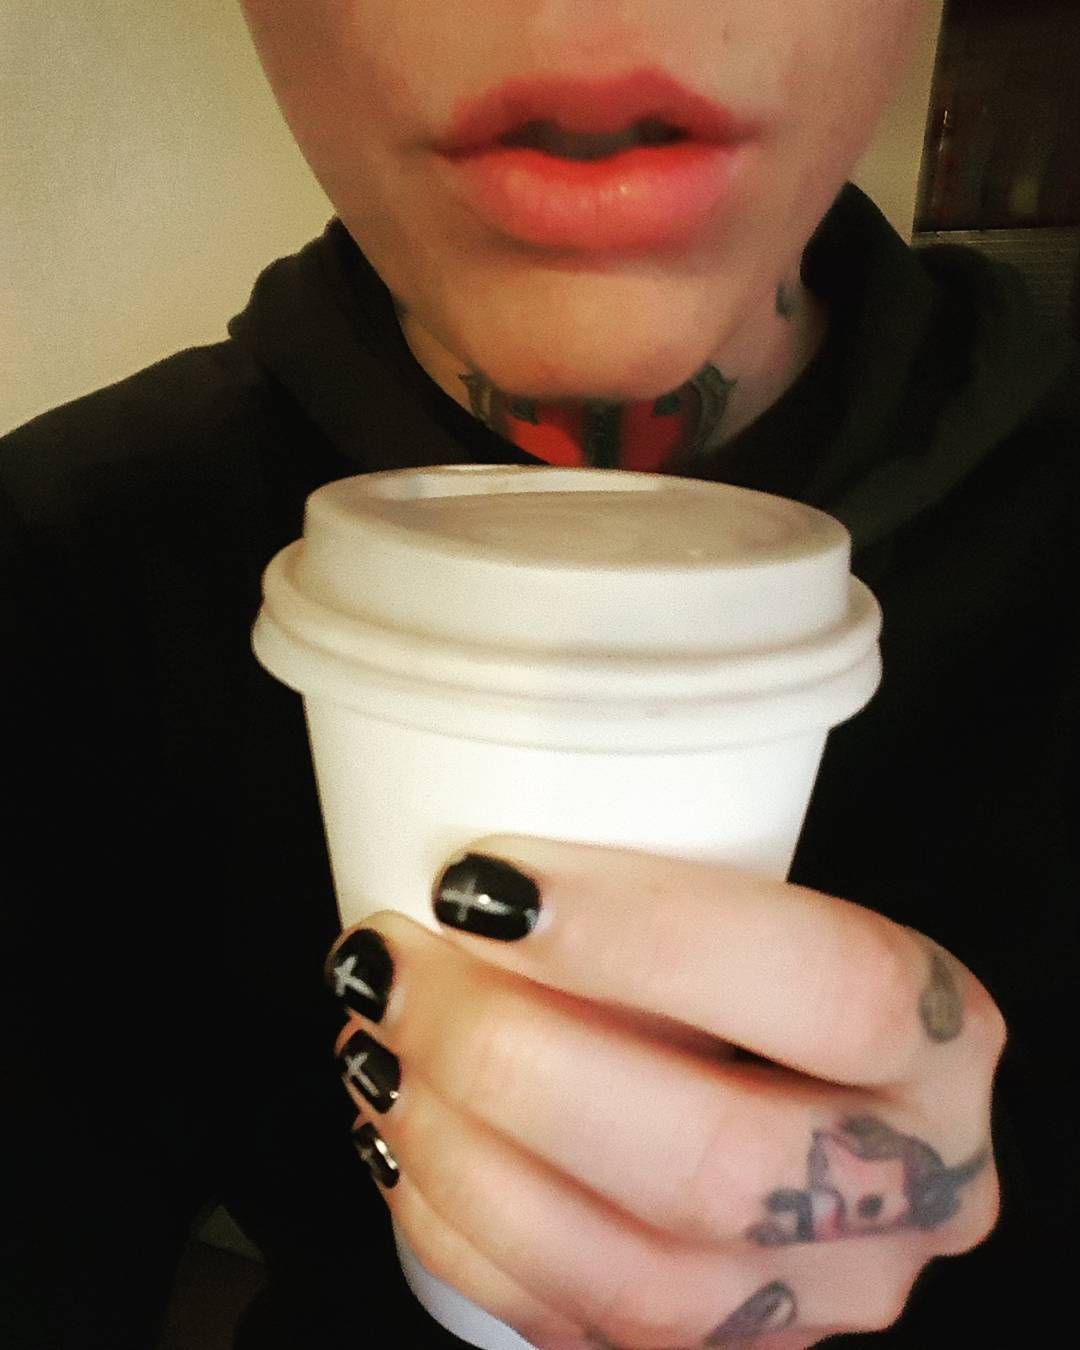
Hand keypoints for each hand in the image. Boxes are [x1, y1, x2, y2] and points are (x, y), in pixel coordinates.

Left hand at [325, 837, 1003, 1348]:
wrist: (818, 1106)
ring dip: (458, 1151)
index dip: (643, 936)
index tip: (483, 881)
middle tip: (395, 966)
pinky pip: (572, 1326)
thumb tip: (466, 872)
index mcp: (938, 1036)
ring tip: (373, 1042)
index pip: (825, 986)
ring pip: (629, 1276)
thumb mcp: (761, 900)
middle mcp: (913, 1187)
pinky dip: (454, 1227)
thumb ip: (667, 892)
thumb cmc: (754, 965)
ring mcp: (820, 1296)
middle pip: (710, 1163)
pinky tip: (394, 1132)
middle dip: (509, 1060)